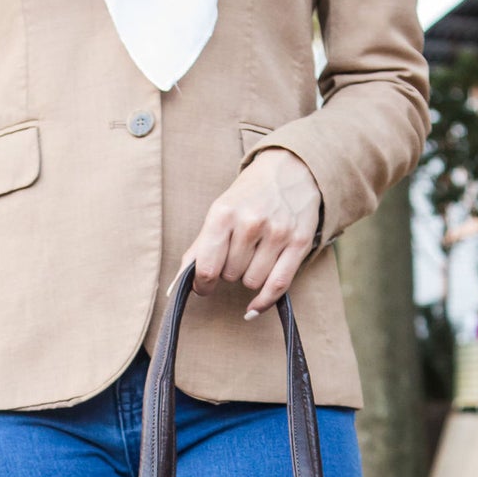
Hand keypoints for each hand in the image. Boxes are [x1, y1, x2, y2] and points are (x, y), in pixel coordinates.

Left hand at [179, 146, 321, 318]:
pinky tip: (253, 307)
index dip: (202, 284)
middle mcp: (251, 222)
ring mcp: (277, 233)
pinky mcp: (299, 242)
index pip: (207, 267)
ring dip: (249, 277)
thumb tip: (179, 286)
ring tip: (254, 255)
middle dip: (229, 270)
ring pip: (252, 282)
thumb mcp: (220, 211)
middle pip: (230, 275)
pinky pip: (278, 286)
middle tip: (237, 252)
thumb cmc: (250, 194)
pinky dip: (263, 301)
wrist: (291, 169)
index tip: (203, 285)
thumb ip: (200, 248)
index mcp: (224, 213)